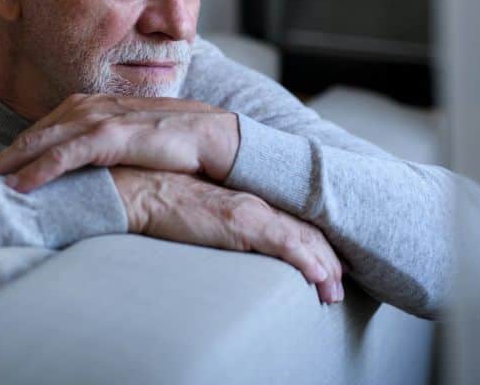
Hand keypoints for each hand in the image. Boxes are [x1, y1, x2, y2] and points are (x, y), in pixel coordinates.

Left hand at [0, 93, 239, 191]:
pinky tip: (19, 187)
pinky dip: (39, 169)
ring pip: (40, 143)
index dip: (8, 153)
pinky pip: (66, 155)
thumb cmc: (175, 143)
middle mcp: (89, 107)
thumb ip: (101, 150)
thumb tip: (80, 174)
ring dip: (6, 165)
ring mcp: (100, 119)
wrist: (215, 136)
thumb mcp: (129, 144)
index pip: (39, 132)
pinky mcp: (113, 135)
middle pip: (30, 135)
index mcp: (91, 107)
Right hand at [110, 166, 345, 304]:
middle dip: (326, 260)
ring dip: (323, 267)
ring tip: (334, 292)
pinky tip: (319, 277)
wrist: (140, 187)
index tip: (328, 266)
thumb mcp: (199, 212)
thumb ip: (218, 222)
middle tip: (338, 286)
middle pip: (304, 230)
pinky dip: (306, 261)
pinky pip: (284, 242)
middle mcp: (255, 201)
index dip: (313, 244)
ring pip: (302, 239)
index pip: (291, 222)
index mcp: (247, 198)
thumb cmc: (161, 199)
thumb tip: (224, 239)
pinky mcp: (242, 221)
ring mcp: (251, 210)